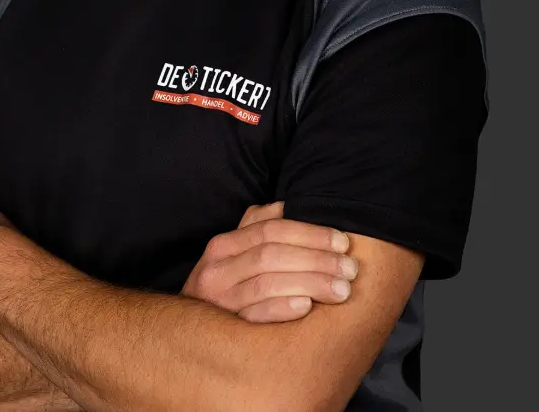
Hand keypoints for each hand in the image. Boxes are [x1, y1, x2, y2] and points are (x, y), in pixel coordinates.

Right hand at [181, 201, 358, 322]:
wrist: (187, 335)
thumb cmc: (224, 286)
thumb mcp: (234, 252)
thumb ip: (257, 225)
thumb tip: (288, 205)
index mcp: (224, 245)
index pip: (271, 230)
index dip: (310, 233)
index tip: (343, 242)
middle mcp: (217, 269)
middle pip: (272, 255)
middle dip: (317, 259)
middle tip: (351, 269)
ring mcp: (219, 301)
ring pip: (267, 283)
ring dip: (309, 283)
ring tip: (342, 290)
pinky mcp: (224, 331)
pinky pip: (254, 317)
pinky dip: (281, 309)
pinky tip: (307, 307)